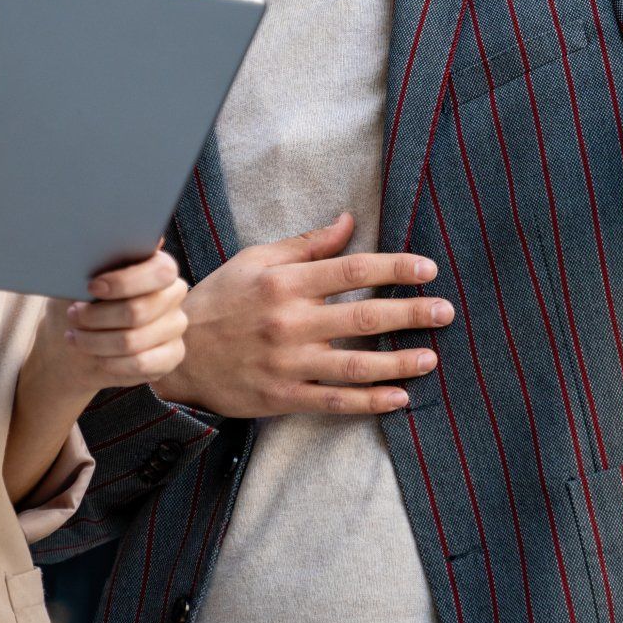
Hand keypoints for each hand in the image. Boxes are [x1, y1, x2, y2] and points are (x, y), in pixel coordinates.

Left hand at [27, 249, 188, 403]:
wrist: (76, 339)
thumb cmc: (79, 299)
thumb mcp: (80, 275)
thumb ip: (101, 257)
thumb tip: (123, 237)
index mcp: (158, 266)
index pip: (160, 271)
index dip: (124, 282)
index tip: (91, 287)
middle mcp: (173, 293)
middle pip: (139, 310)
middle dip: (97, 317)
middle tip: (74, 316)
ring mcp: (176, 325)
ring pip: (134, 341)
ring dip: (95, 342)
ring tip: (76, 337)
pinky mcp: (173, 354)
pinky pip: (142, 364)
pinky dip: (111, 363)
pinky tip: (96, 357)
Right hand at [154, 212, 453, 417]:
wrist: (177, 351)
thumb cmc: (221, 299)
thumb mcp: (257, 259)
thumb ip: (307, 244)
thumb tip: (348, 221)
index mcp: (285, 281)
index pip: (352, 270)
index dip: (394, 269)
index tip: (428, 270)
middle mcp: (289, 321)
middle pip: (363, 317)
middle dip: (410, 314)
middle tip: (446, 311)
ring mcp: (287, 362)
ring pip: (355, 365)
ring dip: (399, 362)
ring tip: (432, 357)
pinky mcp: (282, 396)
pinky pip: (334, 401)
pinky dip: (369, 401)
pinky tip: (400, 398)